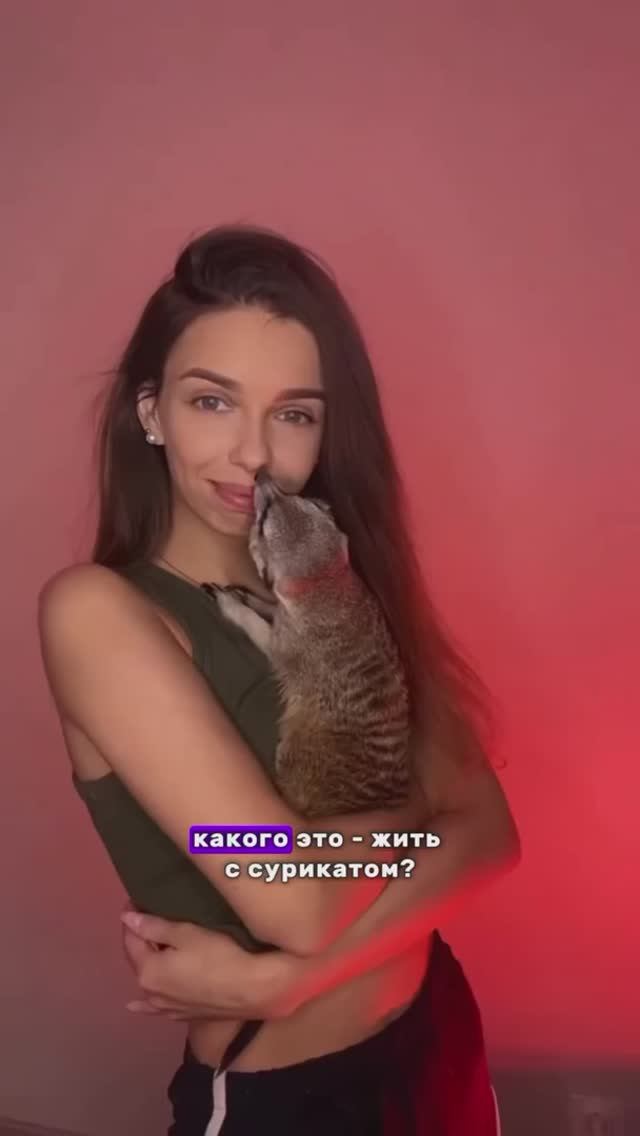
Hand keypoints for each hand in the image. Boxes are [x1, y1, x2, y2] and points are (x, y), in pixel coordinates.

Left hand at [120, 906, 298, 1021]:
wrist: (252, 989)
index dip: (131, 919)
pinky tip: (135, 1005)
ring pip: (147, 981)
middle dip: (138, 939)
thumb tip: (127, 918)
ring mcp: (166, 1008)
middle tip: (145, 917)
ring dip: (145, 963)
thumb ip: (154, 927)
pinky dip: (145, 1002)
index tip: (134, 901)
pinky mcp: (182, 1016)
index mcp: (148, 971)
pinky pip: (156, 1006)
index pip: (130, 940)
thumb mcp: (187, 933)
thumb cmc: (219, 955)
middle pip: (137, 960)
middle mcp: (150, 993)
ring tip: (150, 946)